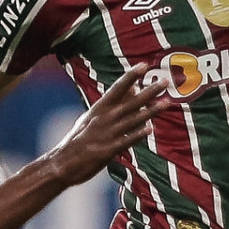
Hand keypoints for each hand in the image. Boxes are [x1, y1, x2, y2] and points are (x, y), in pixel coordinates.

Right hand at [45, 65, 164, 185]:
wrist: (62, 163)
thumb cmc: (78, 140)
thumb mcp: (91, 118)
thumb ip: (111, 105)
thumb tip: (131, 89)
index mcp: (99, 109)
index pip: (117, 88)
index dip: (130, 76)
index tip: (144, 65)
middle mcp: (104, 118)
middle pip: (130, 102)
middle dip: (149, 91)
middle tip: (165, 81)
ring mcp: (106, 134)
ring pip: (132, 119)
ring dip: (150, 111)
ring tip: (166, 103)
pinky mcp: (107, 150)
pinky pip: (126, 141)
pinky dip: (137, 134)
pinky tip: (149, 129)